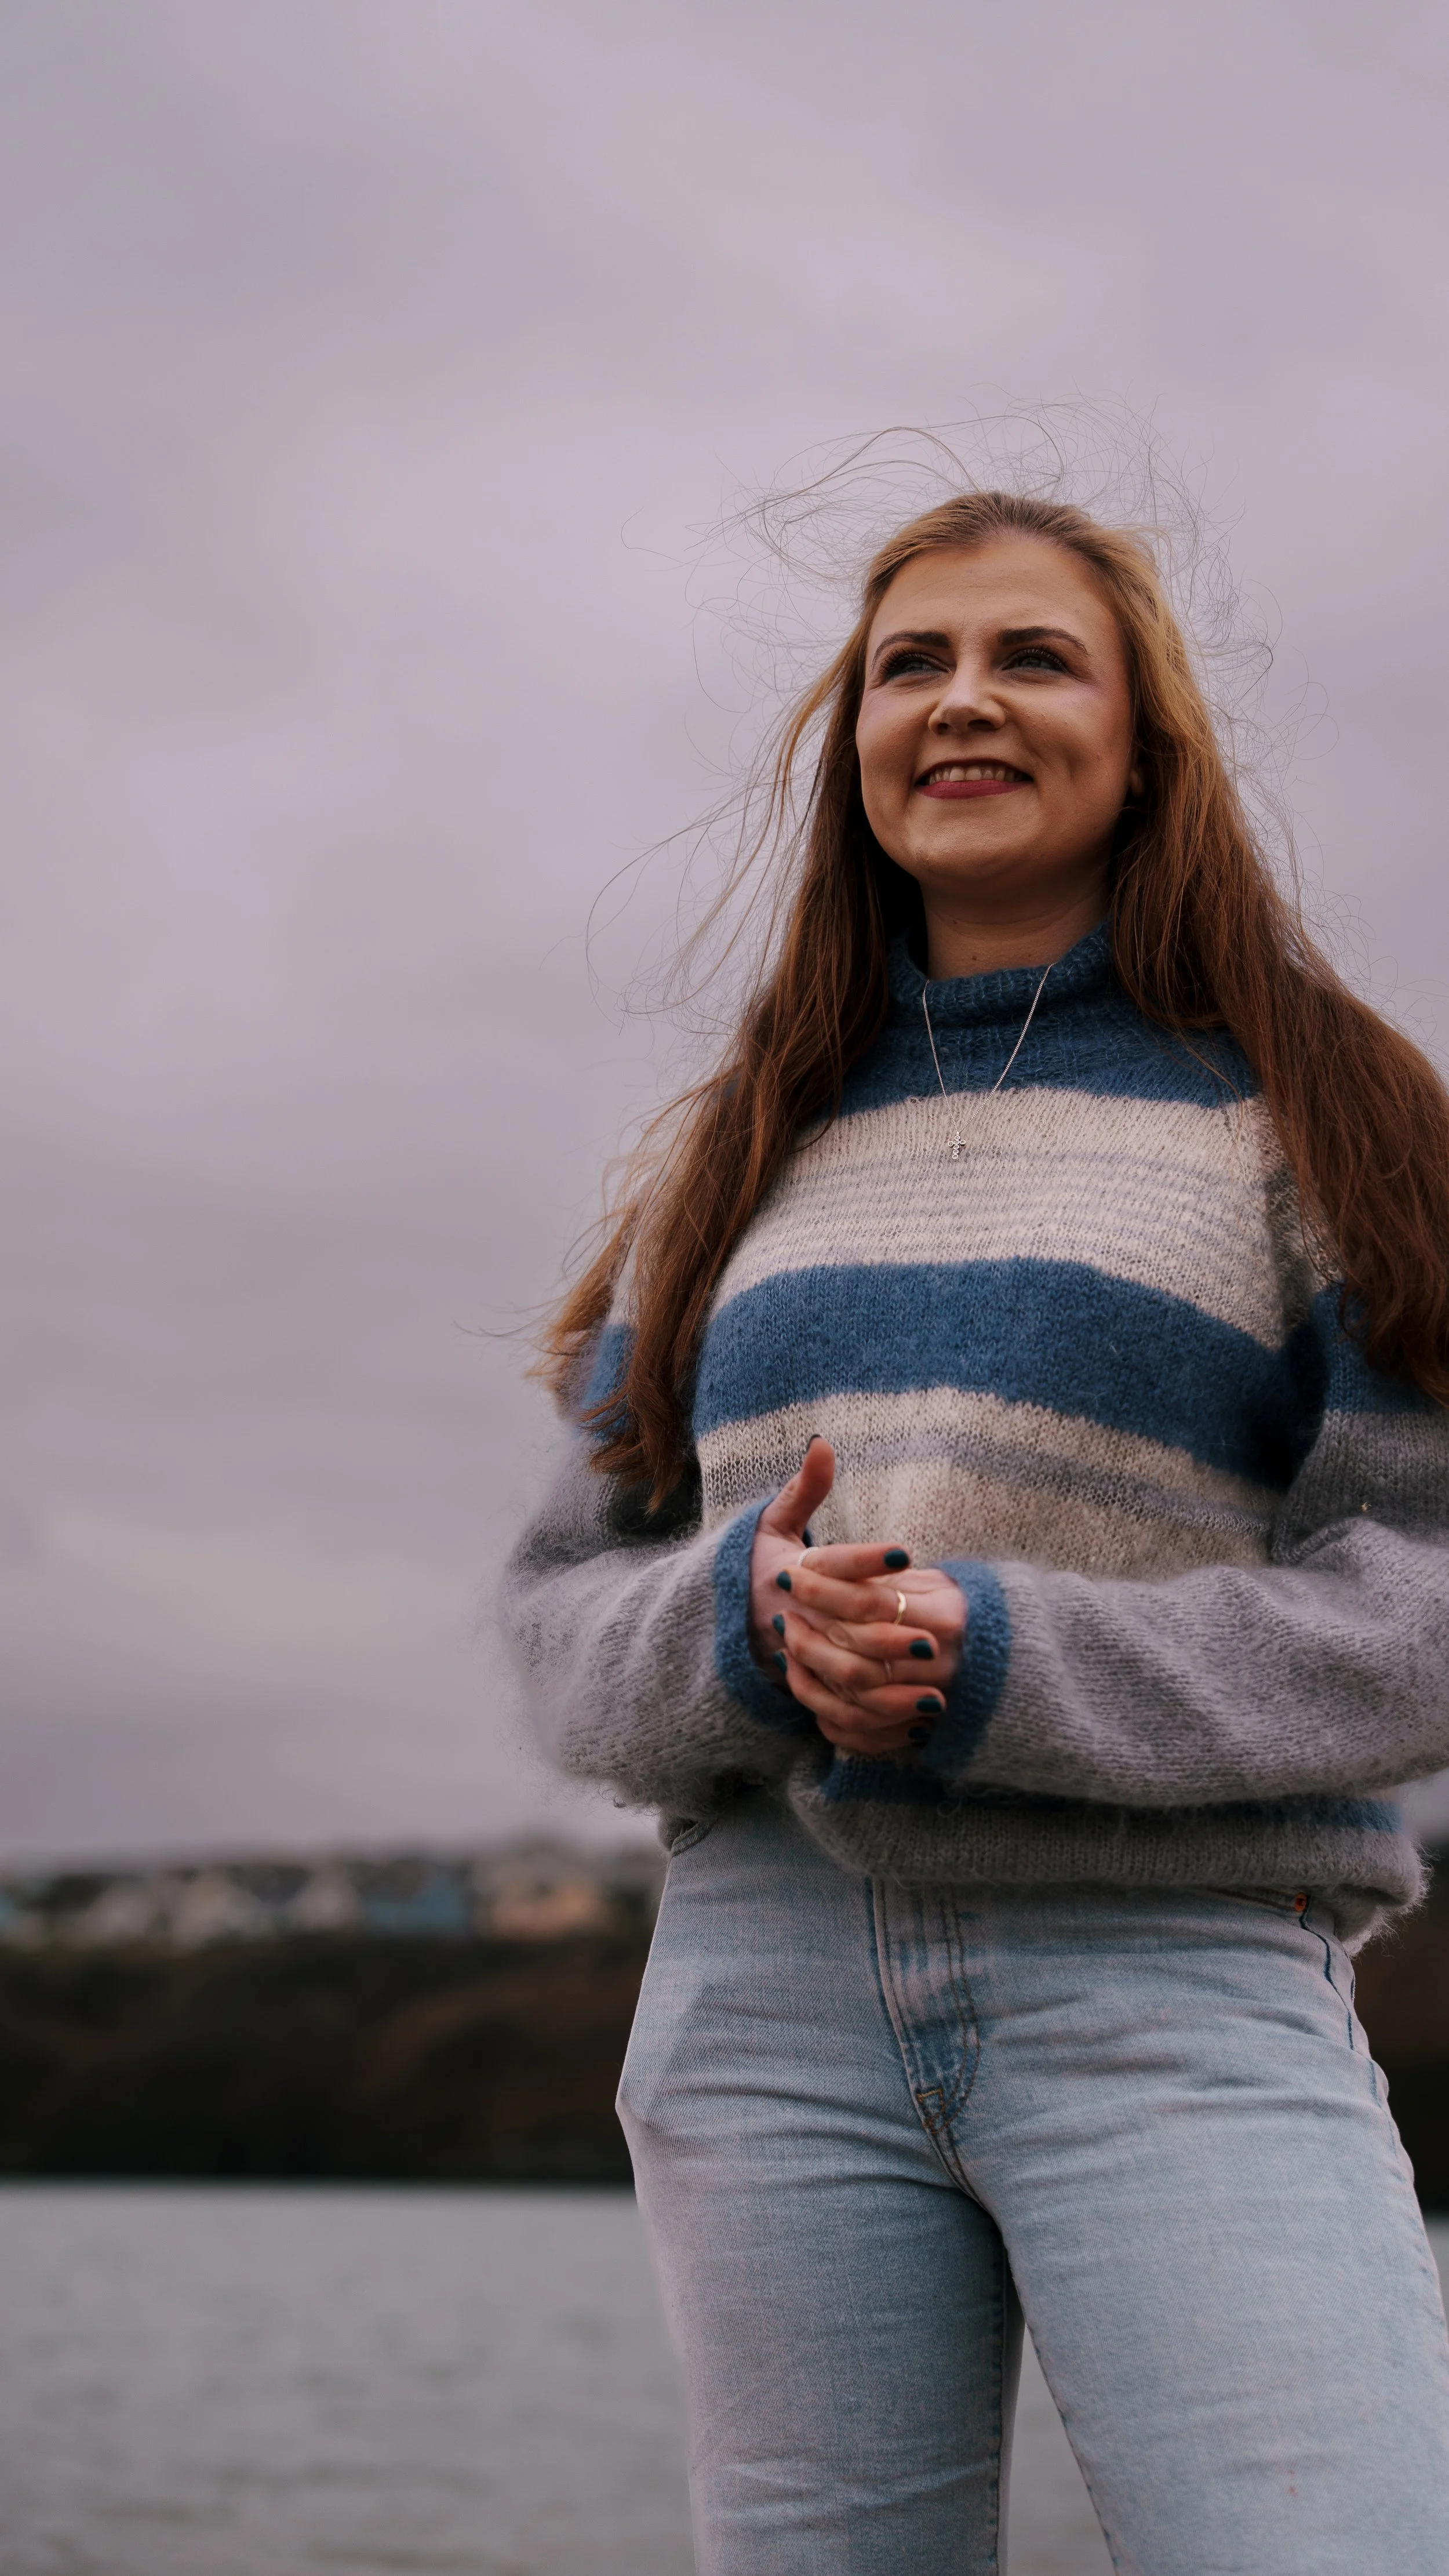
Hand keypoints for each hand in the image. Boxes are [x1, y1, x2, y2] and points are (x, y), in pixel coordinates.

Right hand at [748, 1439, 966, 1756]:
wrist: (723, 1623)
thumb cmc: (759, 1566)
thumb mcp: (773, 1525)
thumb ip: (804, 1490)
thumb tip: (823, 1442)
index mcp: (790, 1574)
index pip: (832, 1566)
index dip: (868, 1560)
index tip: (906, 1554)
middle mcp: (795, 1617)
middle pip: (845, 1624)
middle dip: (891, 1627)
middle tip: (935, 1629)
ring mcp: (799, 1654)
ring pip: (847, 1668)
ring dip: (892, 1668)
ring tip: (932, 1659)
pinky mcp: (806, 1683)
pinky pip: (844, 1701)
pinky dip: (881, 1706)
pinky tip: (917, 1703)